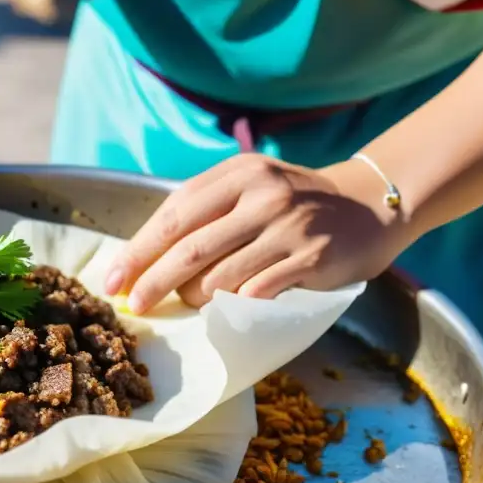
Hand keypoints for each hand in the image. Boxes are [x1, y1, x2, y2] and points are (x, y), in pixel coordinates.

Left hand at [105, 155, 409, 313]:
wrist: (368, 207)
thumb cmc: (293, 205)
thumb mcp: (250, 188)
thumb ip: (205, 211)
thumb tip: (144, 258)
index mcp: (239, 173)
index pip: (174, 214)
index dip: (139, 250)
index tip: (114, 280)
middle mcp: (263, 195)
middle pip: (190, 248)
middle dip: (153, 282)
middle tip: (134, 306)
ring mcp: (289, 227)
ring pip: (220, 276)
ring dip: (195, 298)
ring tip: (191, 303)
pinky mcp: (311, 258)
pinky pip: (256, 292)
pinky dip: (233, 305)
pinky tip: (227, 308)